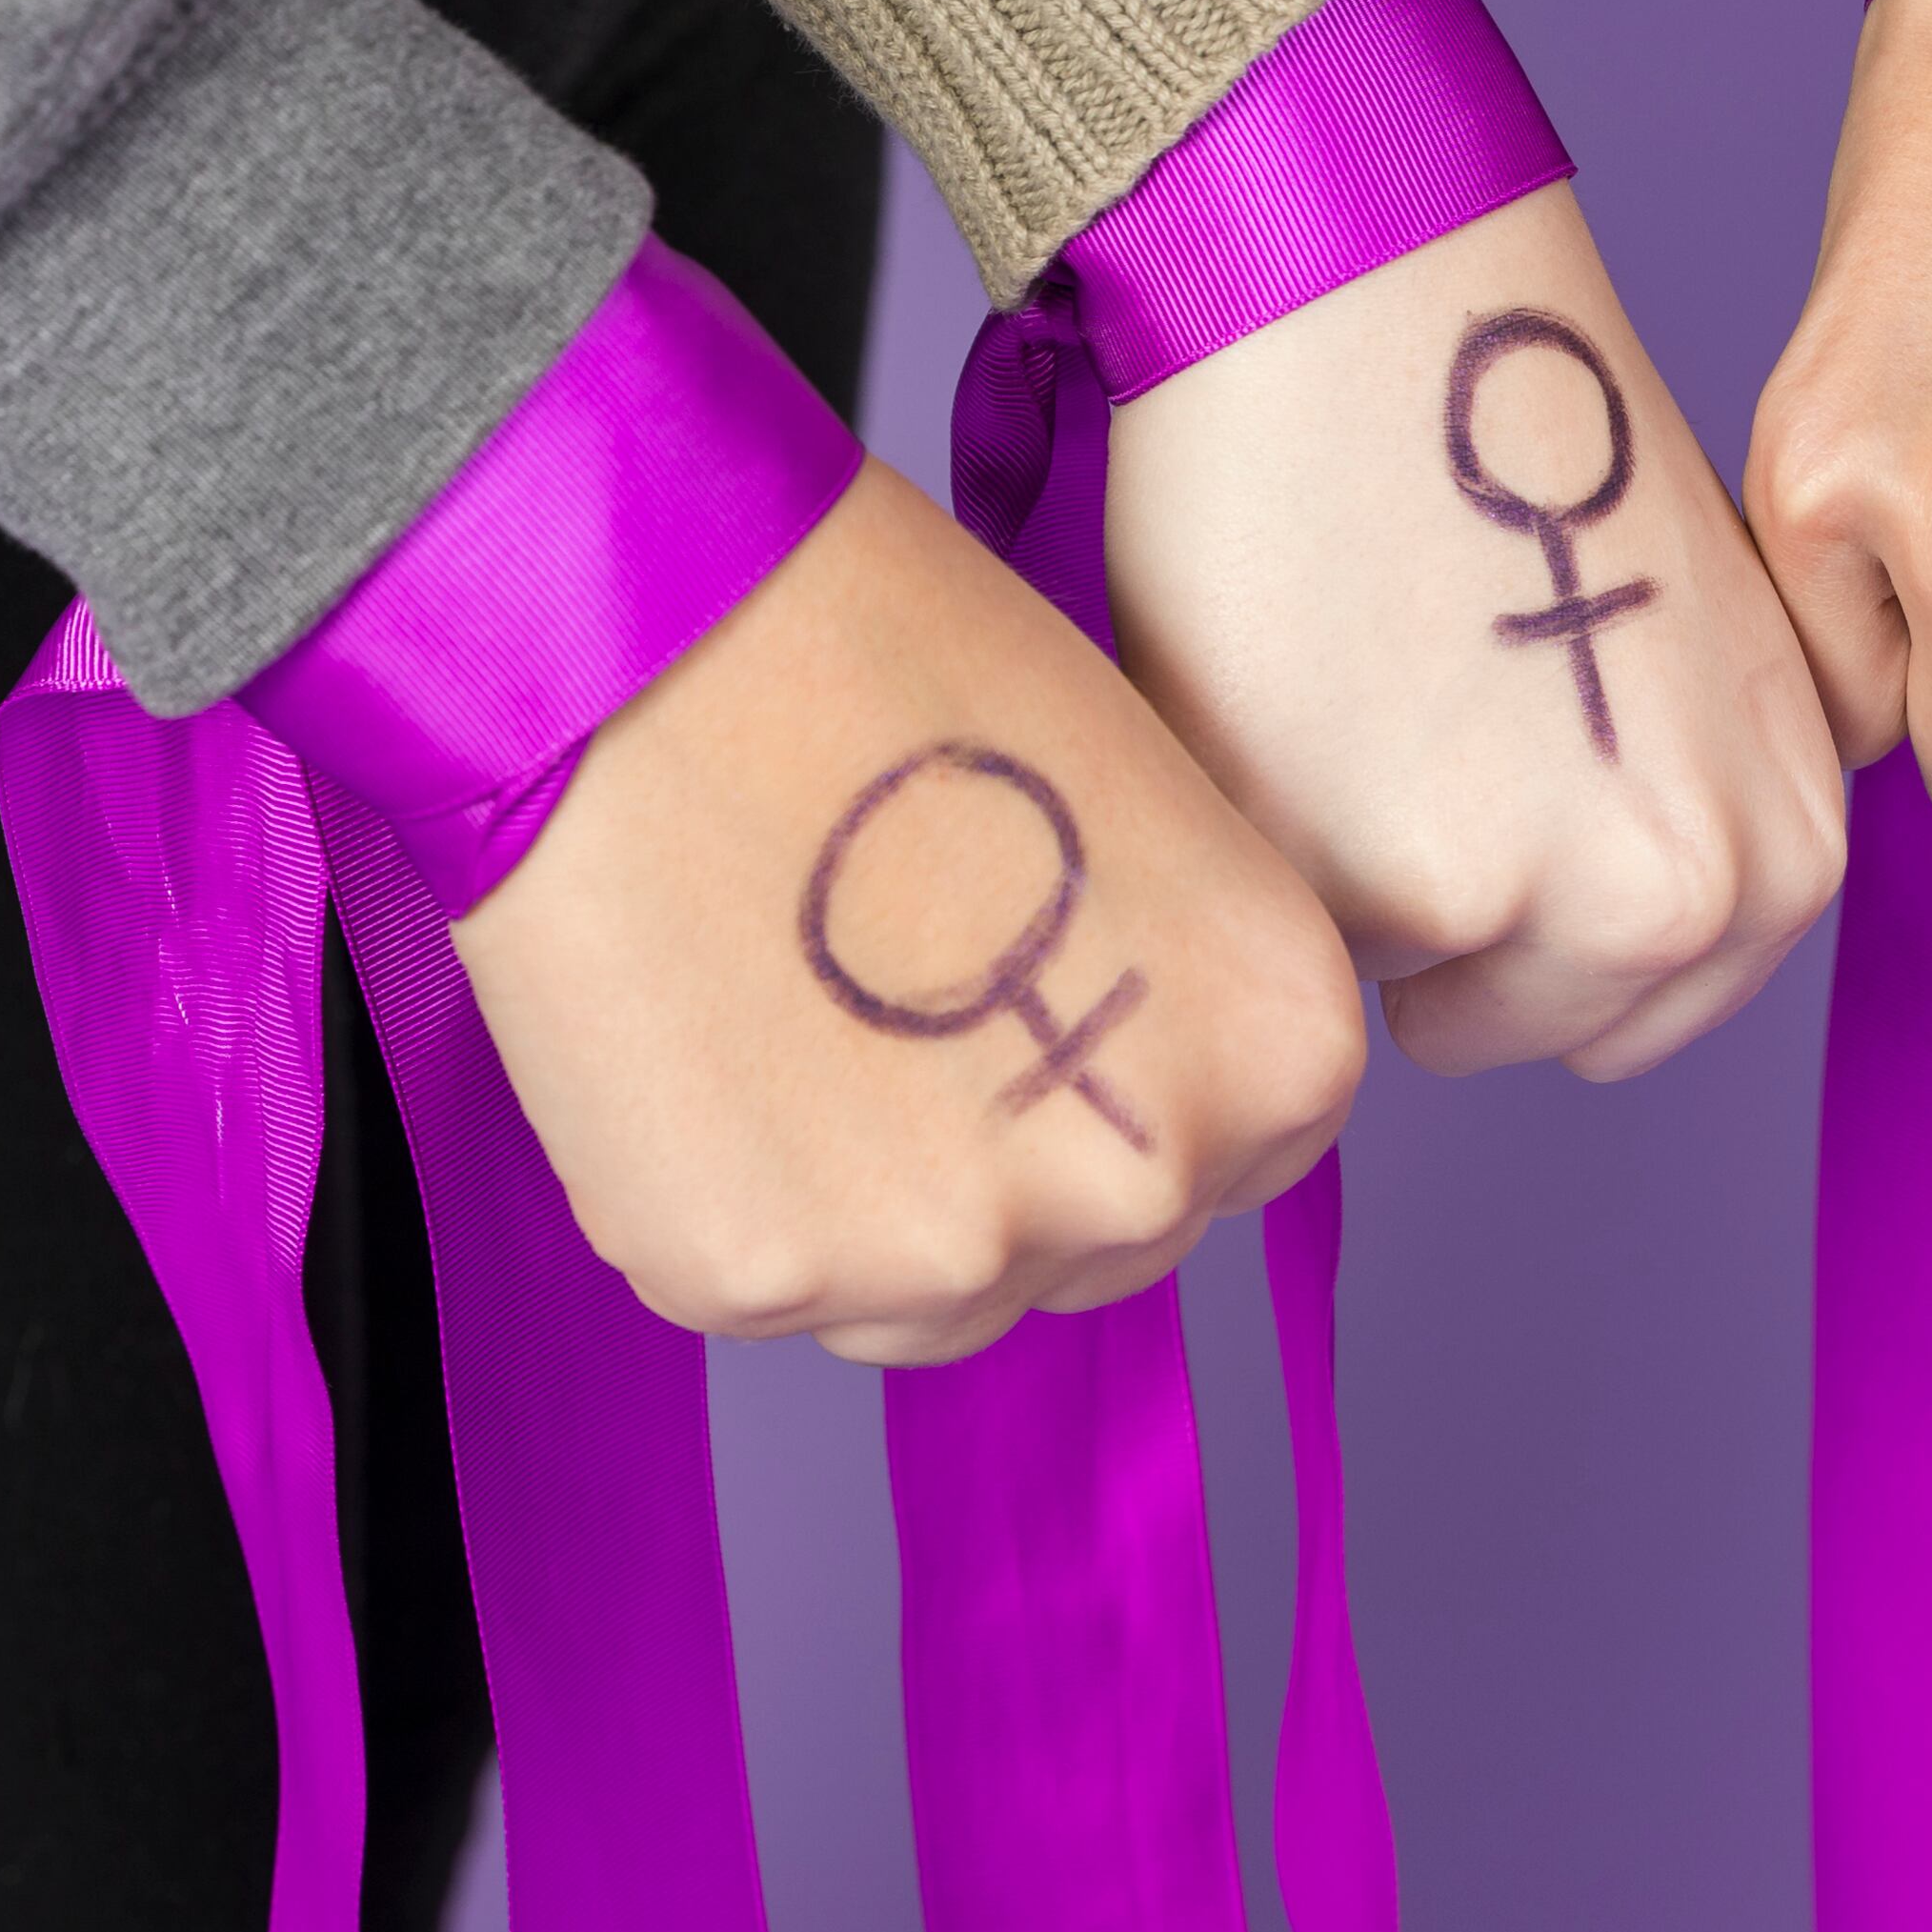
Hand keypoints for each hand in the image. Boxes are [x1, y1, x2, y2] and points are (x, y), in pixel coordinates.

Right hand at [454, 463, 1366, 1366]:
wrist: (648, 634)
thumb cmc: (899, 657)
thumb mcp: (1142, 809)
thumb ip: (1169, 983)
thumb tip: (1123, 1072)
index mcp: (1284, 1049)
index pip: (1249, 1150)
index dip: (1139, 1084)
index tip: (1045, 1012)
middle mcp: (1148, 1184)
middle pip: (1101, 1246)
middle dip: (1018, 1160)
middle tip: (904, 1011)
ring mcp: (952, 1256)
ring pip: (935, 1297)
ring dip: (881, 1206)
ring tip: (792, 1015)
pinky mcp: (756, 1282)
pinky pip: (773, 1284)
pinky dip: (738, 1196)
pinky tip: (699, 1043)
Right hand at [1103, 181, 1846, 1078]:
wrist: (1365, 294)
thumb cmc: (1502, 435)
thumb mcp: (1695, 647)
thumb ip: (1692, 800)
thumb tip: (1618, 909)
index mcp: (1790, 833)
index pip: (1664, 997)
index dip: (1562, 899)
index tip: (1508, 777)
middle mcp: (1699, 892)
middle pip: (1545, 1026)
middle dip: (1470, 927)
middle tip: (1417, 734)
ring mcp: (1542, 907)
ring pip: (1417, 998)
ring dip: (1368, 892)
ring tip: (1361, 702)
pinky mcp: (1381, 892)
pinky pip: (1303, 934)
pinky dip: (1272, 844)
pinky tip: (1289, 691)